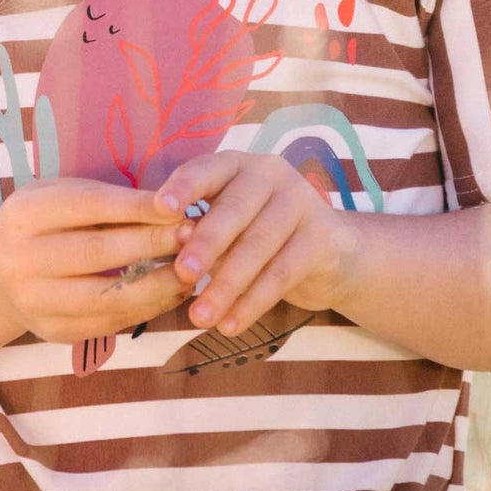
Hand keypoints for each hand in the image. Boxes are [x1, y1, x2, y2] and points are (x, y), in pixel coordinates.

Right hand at [0, 178, 193, 344]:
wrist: (0, 268)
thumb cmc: (50, 219)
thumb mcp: (67, 194)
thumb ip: (111, 201)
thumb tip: (173, 208)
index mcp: (26, 214)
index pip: (90, 206)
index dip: (138, 208)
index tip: (180, 206)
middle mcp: (21, 259)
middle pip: (97, 252)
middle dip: (152, 243)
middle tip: (194, 236)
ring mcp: (33, 301)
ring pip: (106, 297)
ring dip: (158, 284)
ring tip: (192, 269)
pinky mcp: (52, 331)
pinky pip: (108, 323)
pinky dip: (147, 308)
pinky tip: (173, 292)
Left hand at [156, 152, 357, 336]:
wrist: (329, 252)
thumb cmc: (258, 234)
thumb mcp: (227, 226)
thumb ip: (201, 232)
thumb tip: (173, 251)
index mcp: (238, 165)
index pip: (208, 169)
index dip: (184, 187)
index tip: (161, 208)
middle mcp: (271, 174)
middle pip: (235, 208)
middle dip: (207, 242)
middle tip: (182, 273)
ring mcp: (301, 202)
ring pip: (258, 244)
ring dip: (226, 285)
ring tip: (200, 317)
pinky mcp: (322, 237)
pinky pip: (282, 272)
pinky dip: (253, 302)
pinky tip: (230, 325)